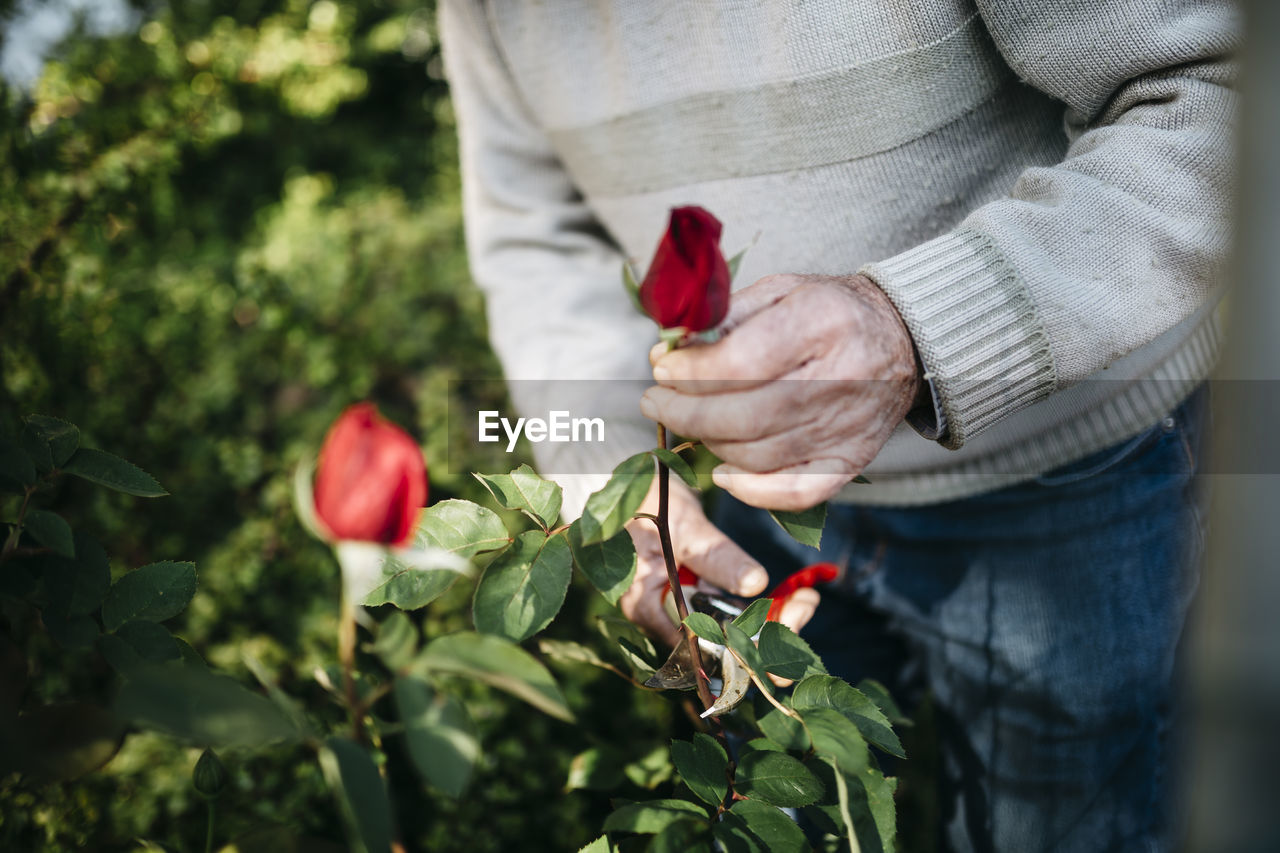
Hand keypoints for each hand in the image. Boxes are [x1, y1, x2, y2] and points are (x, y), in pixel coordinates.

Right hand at [621, 478, 818, 644]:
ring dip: (771, 624)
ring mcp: (678, 612)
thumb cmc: (646, 502)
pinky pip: (730, 620)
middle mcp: (662, 620)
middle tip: (807, 603)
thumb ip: (716, 556)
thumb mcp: (685, 526)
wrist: (627, 484)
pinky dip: (760, 612)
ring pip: (731, 637)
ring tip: (805, 598)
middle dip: (772, 634)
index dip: (754, 643)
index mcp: (650, 607)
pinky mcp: (694, 602)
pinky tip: (789, 595)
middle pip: (723, 649)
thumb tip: (755, 584)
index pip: (706, 646)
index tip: (793, 615)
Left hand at [640, 273, 921, 510]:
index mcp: (822, 323)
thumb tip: (670, 352)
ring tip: (690, 421)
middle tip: (656, 401)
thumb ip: (725, 318)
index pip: (739, 363)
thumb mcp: (780, 291)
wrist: (903, 341)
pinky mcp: (851, 462)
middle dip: (685, 413)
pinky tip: (724, 471)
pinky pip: (794, 493)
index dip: (689, 372)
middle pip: (744, 416)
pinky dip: (751, 490)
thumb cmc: (829, 312)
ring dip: (709, 443)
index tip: (662, 367)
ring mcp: (847, 428)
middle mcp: (840, 378)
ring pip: (758, 456)